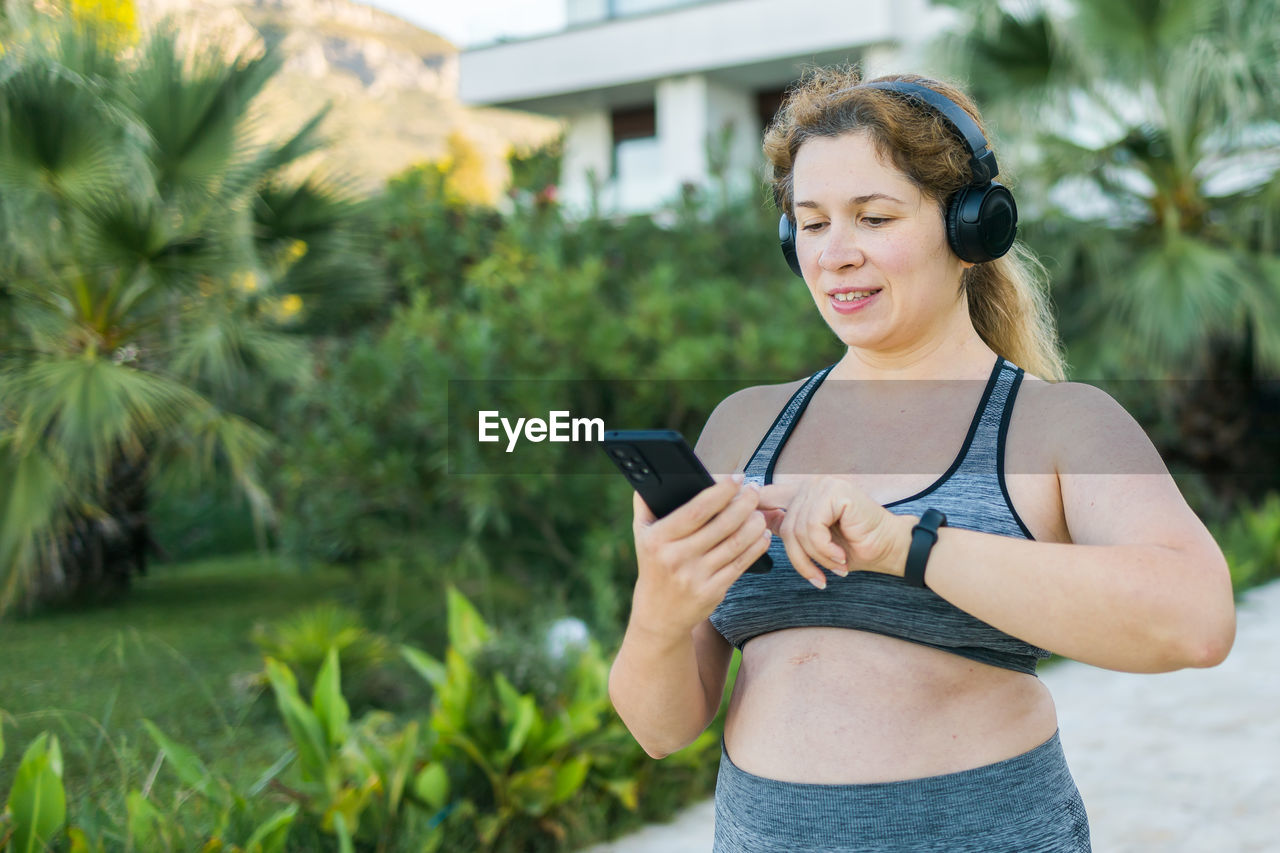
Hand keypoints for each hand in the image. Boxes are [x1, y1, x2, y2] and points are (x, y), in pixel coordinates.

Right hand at [628, 475, 773, 637]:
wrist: (659, 615)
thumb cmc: (653, 565)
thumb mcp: (642, 536)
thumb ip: (645, 505)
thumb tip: (651, 475)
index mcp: (659, 539)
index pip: (696, 510)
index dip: (720, 492)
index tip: (736, 478)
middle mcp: (676, 558)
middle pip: (721, 525)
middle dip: (744, 503)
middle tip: (755, 489)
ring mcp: (696, 577)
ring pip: (735, 544)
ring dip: (754, 524)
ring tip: (761, 511)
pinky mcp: (713, 592)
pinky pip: (740, 564)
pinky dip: (756, 547)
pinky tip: (762, 535)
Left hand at [756, 474, 914, 587]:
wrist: (890, 549)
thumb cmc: (854, 548)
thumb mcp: (813, 542)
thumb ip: (788, 530)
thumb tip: (754, 525)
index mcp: (801, 494)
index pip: (764, 494)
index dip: (741, 498)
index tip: (715, 492)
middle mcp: (809, 486)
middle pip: (784, 526)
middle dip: (800, 559)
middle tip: (819, 577)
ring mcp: (822, 486)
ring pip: (798, 530)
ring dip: (817, 558)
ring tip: (835, 567)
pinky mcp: (834, 492)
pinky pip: (813, 528)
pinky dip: (825, 550)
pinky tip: (841, 557)